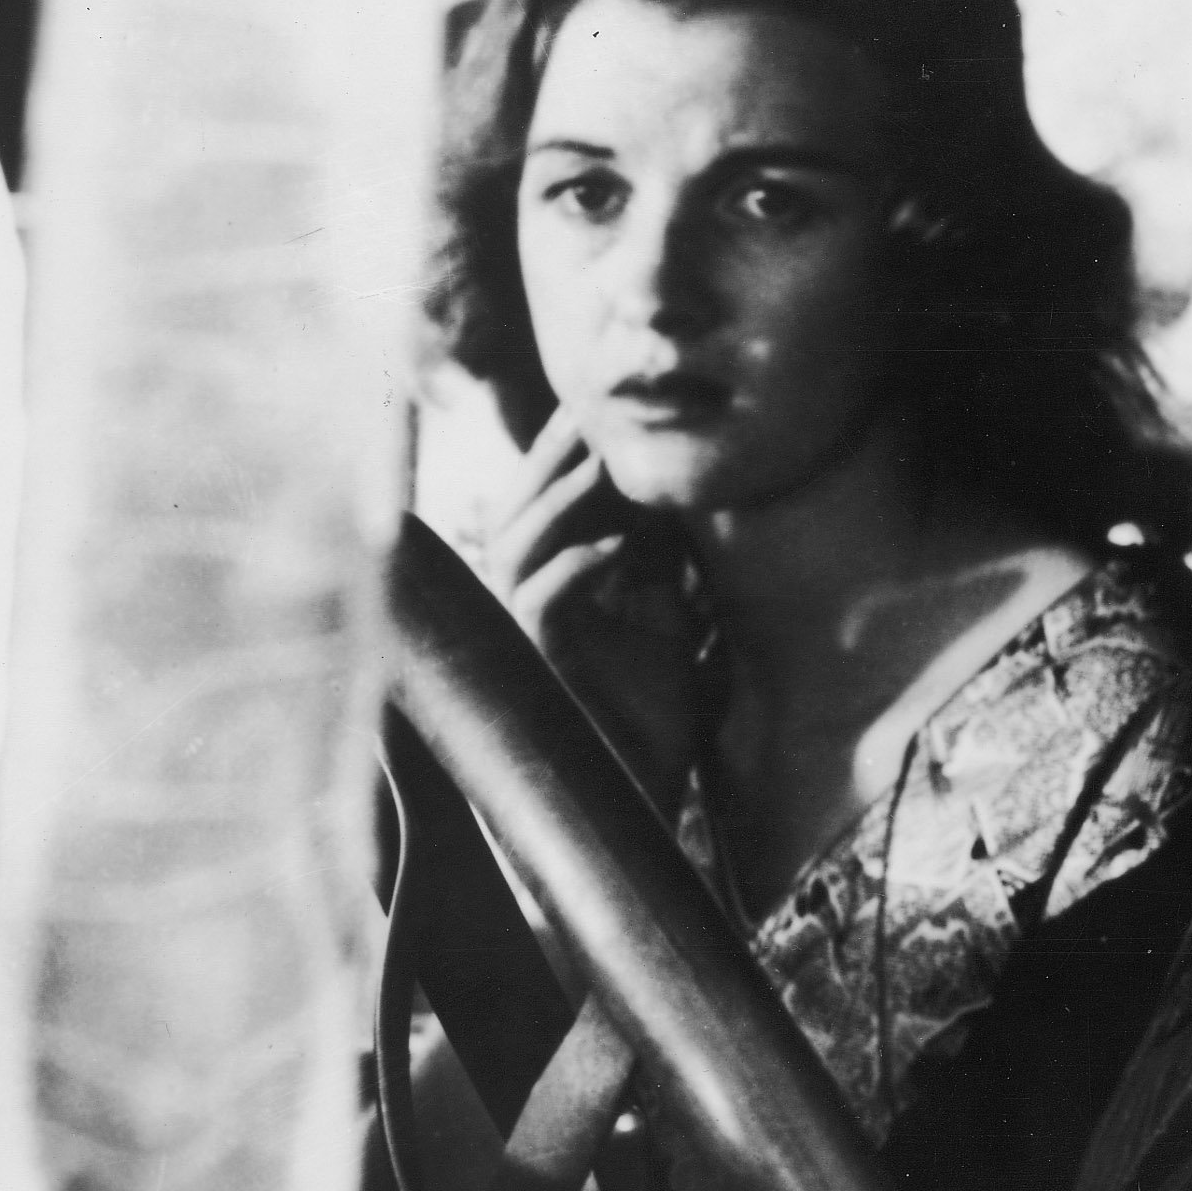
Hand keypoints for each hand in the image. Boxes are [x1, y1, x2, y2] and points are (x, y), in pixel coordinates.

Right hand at [489, 414, 698, 803]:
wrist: (652, 781)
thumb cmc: (657, 705)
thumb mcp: (669, 612)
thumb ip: (660, 557)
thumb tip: (673, 492)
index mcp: (551, 580)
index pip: (543, 498)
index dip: (565, 451)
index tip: (606, 408)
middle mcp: (524, 596)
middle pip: (518, 506)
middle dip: (553, 456)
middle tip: (595, 413)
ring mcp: (524, 628)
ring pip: (518, 543)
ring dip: (563, 500)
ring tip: (606, 465)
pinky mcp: (539, 661)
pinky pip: (541, 599)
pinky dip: (578, 565)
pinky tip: (619, 544)